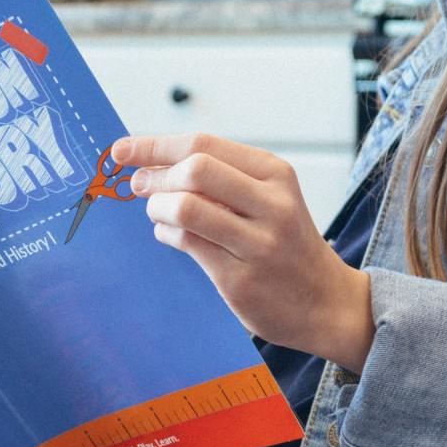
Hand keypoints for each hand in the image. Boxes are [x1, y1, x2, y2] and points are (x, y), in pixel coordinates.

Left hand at [112, 133, 374, 372]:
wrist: (325, 302)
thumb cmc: (285, 242)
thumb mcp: (269, 197)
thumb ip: (221, 177)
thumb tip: (150, 162)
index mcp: (275, 173)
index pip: (204, 144)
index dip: (155, 145)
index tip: (121, 150)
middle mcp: (272, 203)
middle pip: (195, 169)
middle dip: (156, 176)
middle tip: (139, 186)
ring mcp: (258, 242)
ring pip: (186, 207)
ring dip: (157, 208)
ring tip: (158, 213)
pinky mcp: (240, 278)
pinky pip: (187, 243)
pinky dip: (167, 233)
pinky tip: (170, 234)